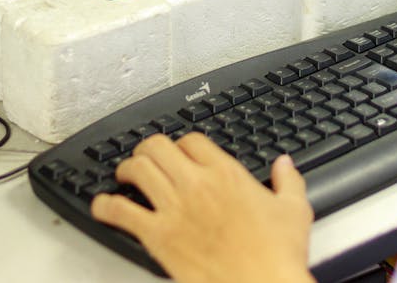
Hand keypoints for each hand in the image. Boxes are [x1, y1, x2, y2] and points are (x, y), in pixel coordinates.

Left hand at [90, 132, 313, 282]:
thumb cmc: (276, 255)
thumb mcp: (294, 210)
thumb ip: (288, 181)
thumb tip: (284, 164)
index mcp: (226, 174)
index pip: (191, 140)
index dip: (183, 144)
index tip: (181, 153)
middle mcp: (195, 184)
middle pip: (157, 146)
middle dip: (148, 149)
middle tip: (145, 158)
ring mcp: (173, 209)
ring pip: (136, 169)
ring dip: (126, 169)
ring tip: (125, 175)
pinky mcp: (158, 236)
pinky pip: (120, 212)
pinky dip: (105, 206)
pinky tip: (102, 206)